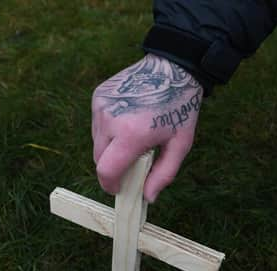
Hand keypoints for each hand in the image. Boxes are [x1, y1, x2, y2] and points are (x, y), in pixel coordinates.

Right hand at [92, 54, 202, 201]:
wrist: (173, 67)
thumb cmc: (180, 108)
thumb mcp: (180, 145)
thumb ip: (163, 174)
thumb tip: (147, 198)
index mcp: (131, 135)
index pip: (105, 171)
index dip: (110, 185)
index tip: (118, 188)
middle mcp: (110, 120)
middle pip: (98, 159)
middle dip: (111, 167)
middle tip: (130, 163)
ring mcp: (101, 107)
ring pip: (96, 142)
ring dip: (109, 147)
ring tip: (131, 137)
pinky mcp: (97, 96)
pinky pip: (97, 124)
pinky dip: (107, 130)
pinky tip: (126, 120)